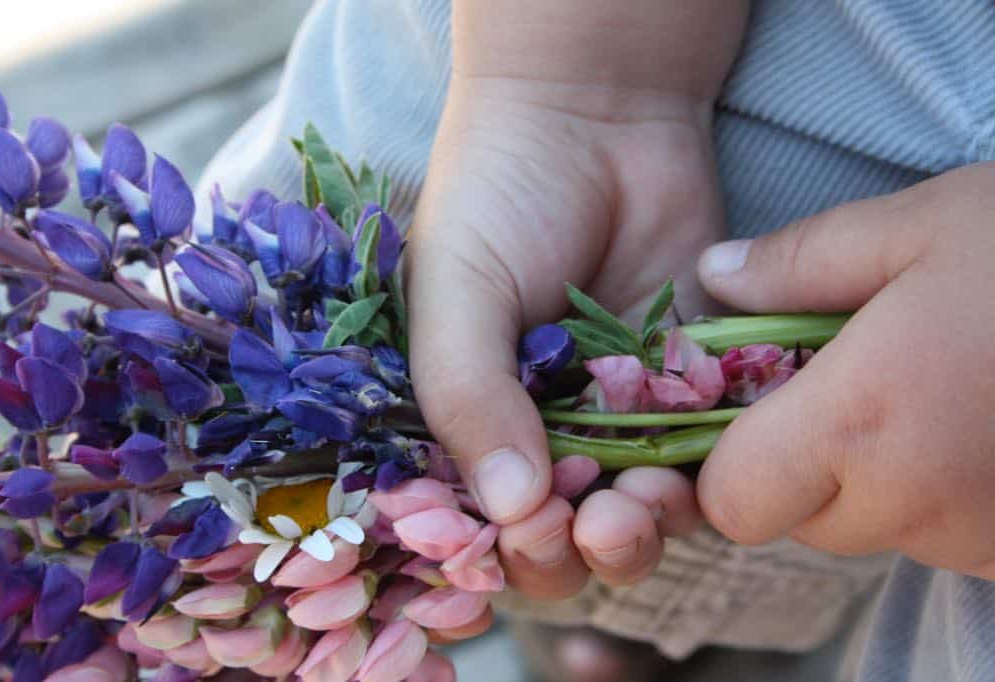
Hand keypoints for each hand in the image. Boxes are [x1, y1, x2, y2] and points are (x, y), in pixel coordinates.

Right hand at [407, 77, 720, 599]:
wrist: (595, 114)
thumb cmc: (497, 195)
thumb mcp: (456, 289)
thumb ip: (467, 397)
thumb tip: (509, 511)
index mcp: (470, 419)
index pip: (475, 524)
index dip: (498, 551)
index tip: (523, 530)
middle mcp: (540, 431)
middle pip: (560, 540)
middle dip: (576, 554)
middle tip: (585, 522)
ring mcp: (618, 415)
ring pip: (636, 517)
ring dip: (640, 531)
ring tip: (640, 497)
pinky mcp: (686, 388)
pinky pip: (700, 459)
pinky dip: (699, 476)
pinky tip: (687, 459)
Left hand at [696, 163, 994, 578]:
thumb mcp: (919, 225)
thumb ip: (797, 261)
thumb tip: (712, 278)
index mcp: (862, 422)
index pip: (734, 500)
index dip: (728, 457)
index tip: (756, 402)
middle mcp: (916, 502)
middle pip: (796, 517)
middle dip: (798, 460)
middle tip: (845, 379)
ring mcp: (979, 538)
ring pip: (869, 528)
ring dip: (872, 475)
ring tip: (927, 389)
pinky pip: (940, 536)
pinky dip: (936, 492)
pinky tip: (976, 424)